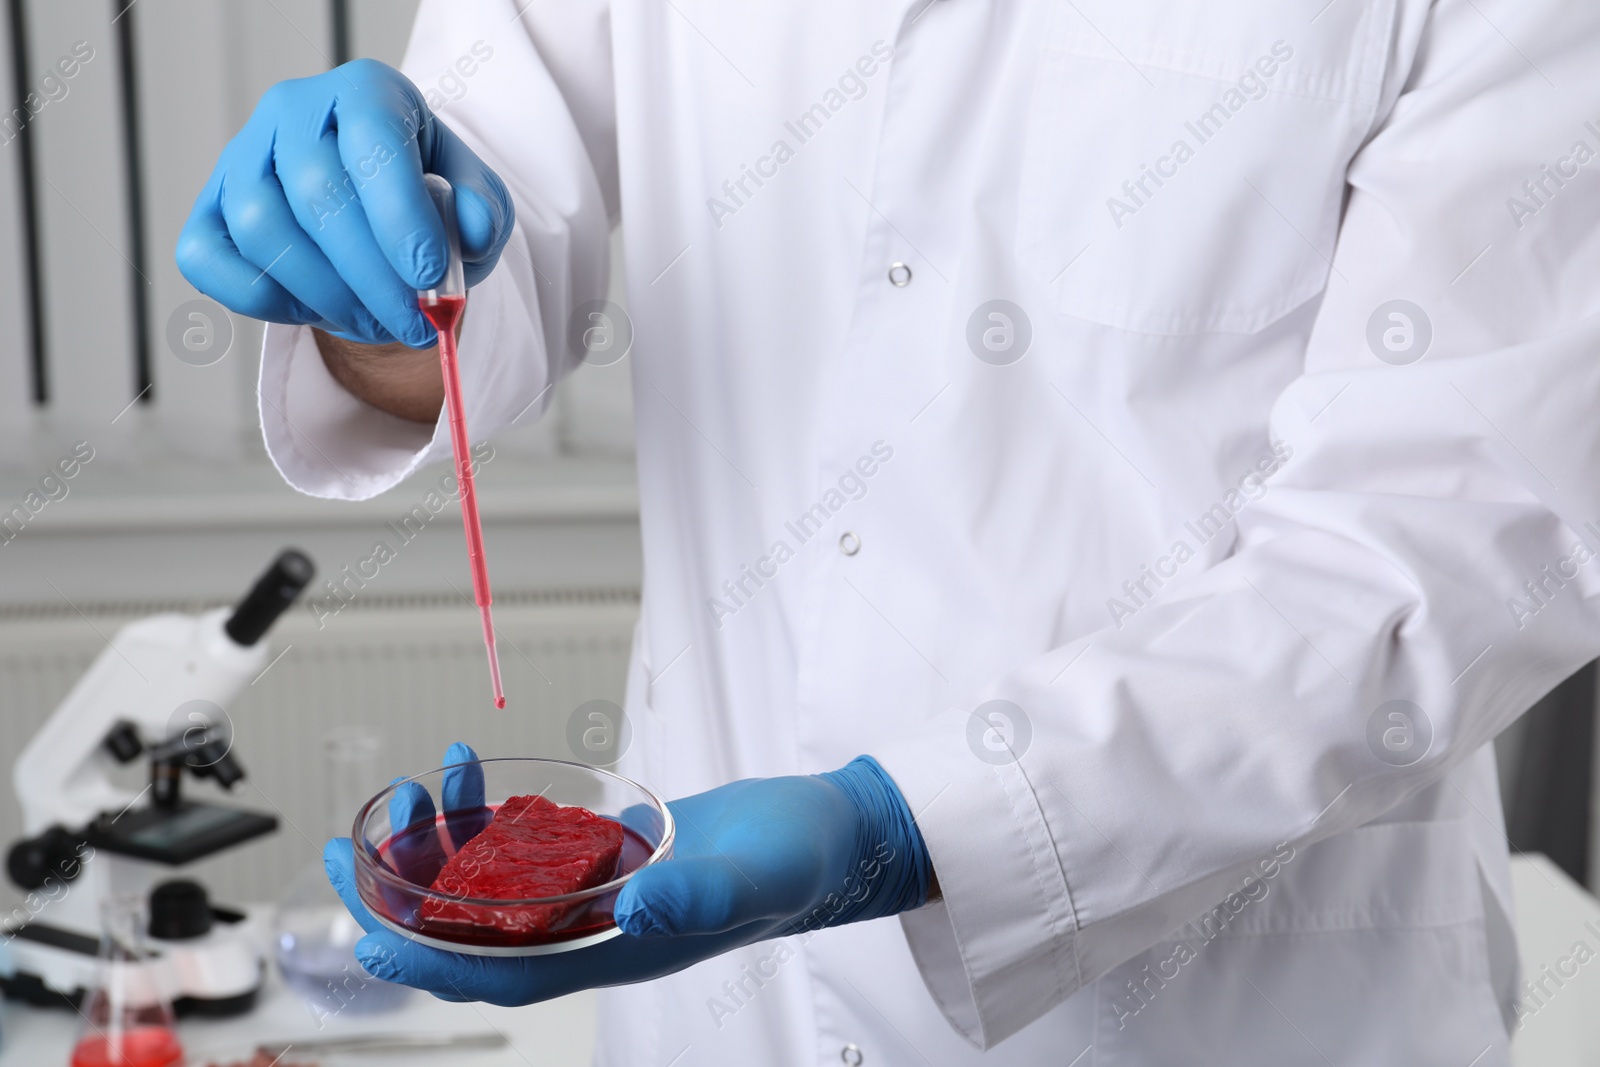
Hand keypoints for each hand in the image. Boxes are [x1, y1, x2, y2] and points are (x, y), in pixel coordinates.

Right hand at [176, 59, 512, 347]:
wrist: (374, 211)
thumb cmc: (422, 196)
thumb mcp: (471, 194)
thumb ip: (482, 208)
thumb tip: (474, 230)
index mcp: (364, 92)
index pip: (373, 140)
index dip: (400, 215)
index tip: (428, 277)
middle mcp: (292, 111)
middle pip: (316, 192)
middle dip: (372, 276)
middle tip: (413, 325)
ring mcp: (240, 157)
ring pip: (263, 229)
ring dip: (326, 295)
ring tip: (376, 324)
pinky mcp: (208, 209)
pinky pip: (210, 261)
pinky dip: (265, 300)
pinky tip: (317, 312)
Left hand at [324, 744, 931, 1004]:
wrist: (828, 834)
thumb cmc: (799, 864)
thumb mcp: (753, 877)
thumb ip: (698, 893)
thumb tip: (635, 904)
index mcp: (617, 953)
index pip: (501, 973)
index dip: (429, 958)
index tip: (365, 931)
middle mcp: (593, 929)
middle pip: (475, 929)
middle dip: (403, 893)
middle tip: (348, 846)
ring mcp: (595, 891)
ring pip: (493, 881)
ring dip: (443, 840)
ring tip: (418, 785)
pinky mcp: (604, 853)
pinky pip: (526, 842)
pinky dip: (490, 812)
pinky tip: (472, 776)